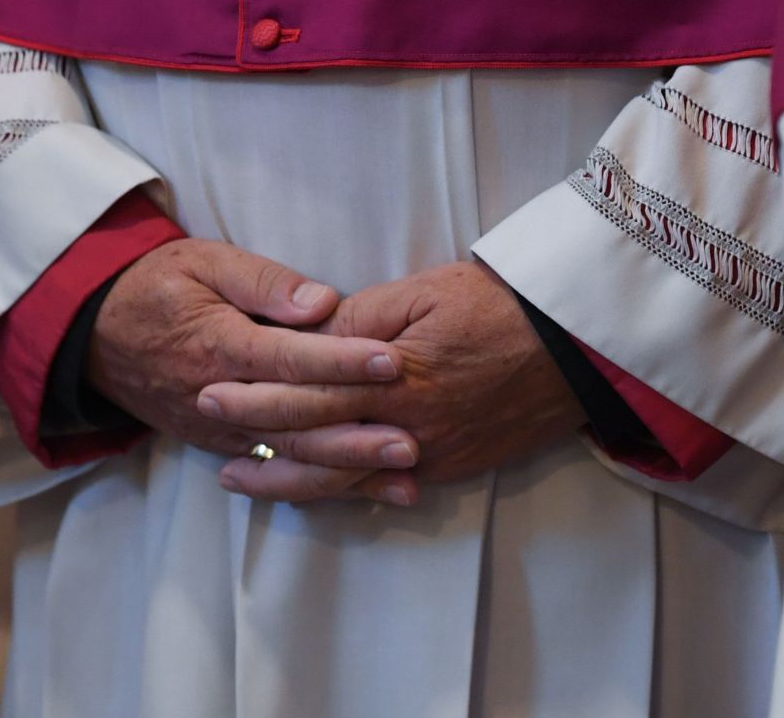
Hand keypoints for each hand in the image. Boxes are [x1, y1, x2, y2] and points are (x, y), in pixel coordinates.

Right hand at [87, 240, 414, 499]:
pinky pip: (275, 469)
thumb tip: (322, 301)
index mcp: (219, 343)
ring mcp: (218, 429)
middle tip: (411, 439)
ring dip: (347, 471)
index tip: (391, 362)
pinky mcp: (219, 445)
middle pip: (295, 422)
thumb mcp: (203, 261)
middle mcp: (219, 396)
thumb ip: (263, 281)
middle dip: (355, 434)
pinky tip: (367, 490)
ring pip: (289, 457)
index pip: (288, 358)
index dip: (341, 361)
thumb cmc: (156, 285)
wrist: (93, 335)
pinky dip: (322, 483)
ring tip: (404, 478)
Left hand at [198, 261, 582, 501]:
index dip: (256, 395)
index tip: (211, 391)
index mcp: (393, 376)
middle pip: (316, 440)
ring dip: (289, 481)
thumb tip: (309, 333)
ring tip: (241, 480)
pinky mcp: (455, 466)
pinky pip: (386, 486)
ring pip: (345, 477)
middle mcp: (407, 425)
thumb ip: (359, 318)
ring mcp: (432, 453)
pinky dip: (343, 491)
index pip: (308, 391)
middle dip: (257, 437)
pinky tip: (312, 490)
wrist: (577, 344)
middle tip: (206, 432)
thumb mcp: (422, 292)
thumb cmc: (499, 302)